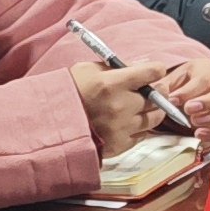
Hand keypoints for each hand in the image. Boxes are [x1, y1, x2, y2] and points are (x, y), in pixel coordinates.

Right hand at [74, 52, 209, 153]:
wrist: (50, 125)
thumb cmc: (68, 94)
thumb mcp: (87, 70)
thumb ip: (115, 68)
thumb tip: (139, 66)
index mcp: (112, 84)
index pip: (151, 72)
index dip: (156, 70)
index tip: (155, 71)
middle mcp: (121, 106)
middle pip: (158, 97)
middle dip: (159, 90)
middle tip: (155, 89)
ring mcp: (122, 127)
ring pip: (154, 118)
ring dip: (154, 110)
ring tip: (147, 106)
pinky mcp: (120, 144)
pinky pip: (142, 135)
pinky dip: (141, 128)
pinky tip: (132, 122)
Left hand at [149, 49, 209, 130]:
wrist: (186, 95)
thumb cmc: (178, 87)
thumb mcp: (169, 82)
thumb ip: (163, 88)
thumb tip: (160, 96)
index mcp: (205, 69)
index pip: (203, 78)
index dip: (189, 91)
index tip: (173, 100)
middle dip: (209, 103)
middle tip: (190, 112)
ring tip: (195, 124)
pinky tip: (200, 134)